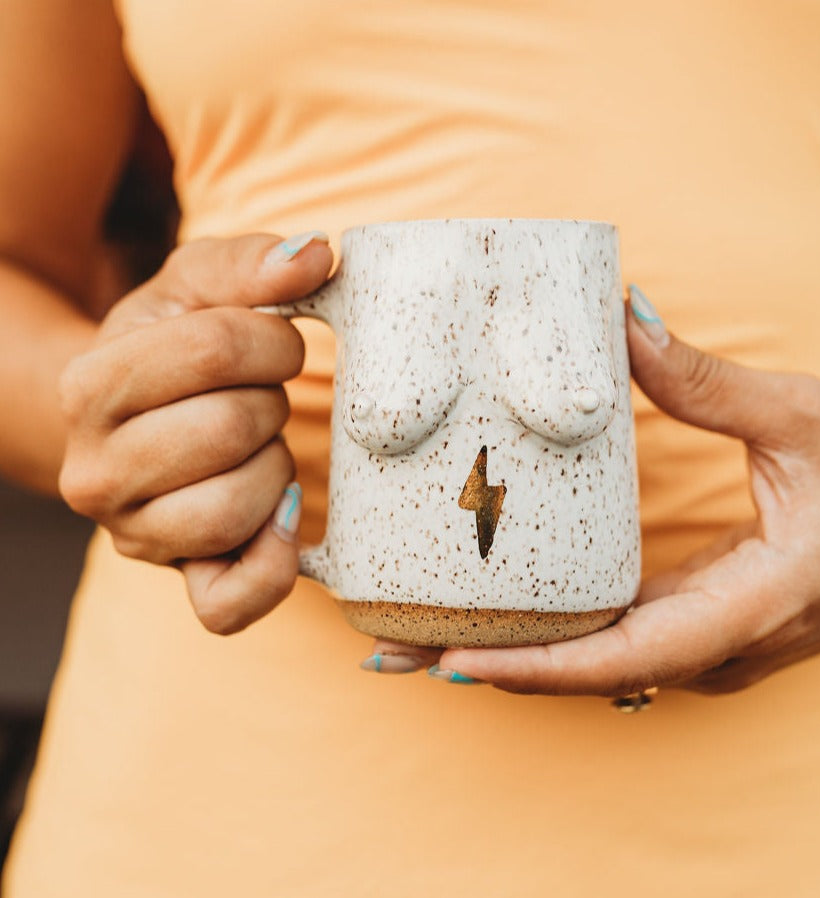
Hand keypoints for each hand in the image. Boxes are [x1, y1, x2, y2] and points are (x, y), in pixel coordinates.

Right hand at [58, 232, 331, 633]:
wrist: (134, 421)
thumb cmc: (172, 348)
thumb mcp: (195, 287)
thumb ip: (251, 262)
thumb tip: (315, 255)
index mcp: (90, 385)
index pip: (215, 350)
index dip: (271, 339)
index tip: (273, 343)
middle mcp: (95, 471)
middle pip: (231, 429)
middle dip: (271, 403)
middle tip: (260, 400)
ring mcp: (134, 534)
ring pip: (237, 507)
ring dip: (273, 468)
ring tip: (256, 447)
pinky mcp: (180, 578)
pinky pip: (229, 604)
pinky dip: (271, 565)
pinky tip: (283, 519)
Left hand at [364, 289, 819, 693]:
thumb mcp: (805, 418)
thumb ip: (711, 382)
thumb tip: (624, 323)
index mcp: (748, 608)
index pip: (624, 656)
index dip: (535, 667)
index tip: (453, 661)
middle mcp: (714, 646)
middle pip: (583, 674)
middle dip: (487, 667)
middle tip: (388, 651)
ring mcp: (699, 645)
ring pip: (587, 668)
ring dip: (501, 658)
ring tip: (409, 642)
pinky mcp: (688, 625)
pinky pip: (604, 643)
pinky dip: (540, 640)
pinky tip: (485, 619)